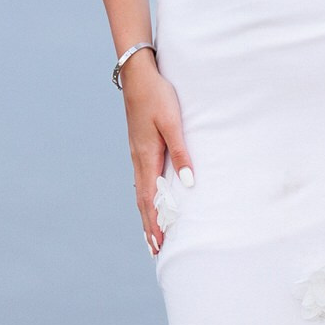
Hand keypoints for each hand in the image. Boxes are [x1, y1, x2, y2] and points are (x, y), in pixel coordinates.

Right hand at [122, 52, 192, 254]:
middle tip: (154, 249)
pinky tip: (146, 198)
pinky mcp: (138, 145)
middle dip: (148, 225)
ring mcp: (136, 152)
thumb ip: (181, 152)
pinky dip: (143, 196)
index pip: (149, 198)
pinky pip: (140, 179)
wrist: (138, 75)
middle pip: (142, 199)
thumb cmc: (158, 96)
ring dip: (145, 213)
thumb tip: (187, 182)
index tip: (158, 244)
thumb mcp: (172, 122)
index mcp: (146, 156)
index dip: (154, 222)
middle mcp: (138, 158)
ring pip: (140, 190)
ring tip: (149, 232)